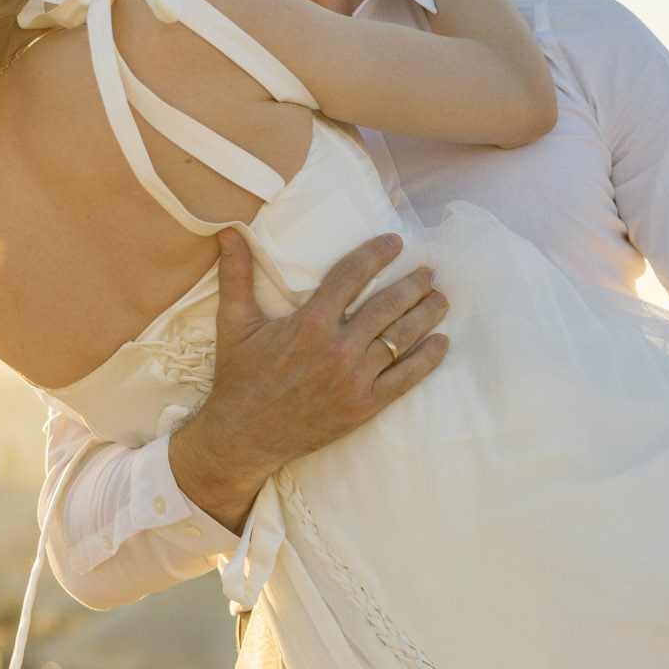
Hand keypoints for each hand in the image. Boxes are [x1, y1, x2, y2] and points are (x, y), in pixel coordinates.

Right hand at [169, 229, 448, 533]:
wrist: (243, 437)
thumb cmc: (239, 378)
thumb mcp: (234, 323)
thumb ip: (236, 275)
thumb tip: (227, 231)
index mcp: (310, 321)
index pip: (354, 274)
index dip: (378, 253)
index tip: (396, 242)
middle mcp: (338, 347)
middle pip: (389, 305)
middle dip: (414, 284)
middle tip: (429, 272)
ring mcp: (355, 378)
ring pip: (402, 337)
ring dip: (427, 314)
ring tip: (440, 299)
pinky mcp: (364, 406)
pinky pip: (405, 378)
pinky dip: (427, 359)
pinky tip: (441, 343)